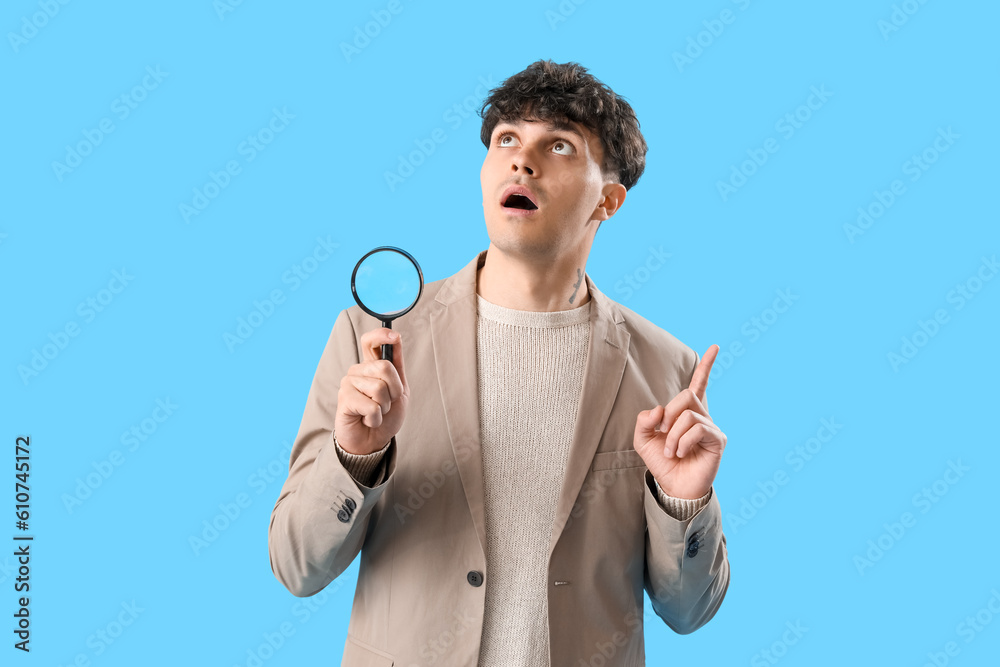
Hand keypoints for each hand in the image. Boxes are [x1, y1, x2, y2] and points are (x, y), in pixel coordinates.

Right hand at [334, 327, 408, 454]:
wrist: (372, 441)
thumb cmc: (385, 416)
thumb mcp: (399, 390)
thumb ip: (397, 366)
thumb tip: (396, 337)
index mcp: (371, 366)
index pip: (370, 341)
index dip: (381, 334)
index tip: (394, 336)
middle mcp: (358, 371)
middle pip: (385, 367)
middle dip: (395, 390)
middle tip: (387, 403)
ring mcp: (348, 383)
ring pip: (379, 388)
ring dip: (385, 407)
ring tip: (376, 413)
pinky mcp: (344, 399)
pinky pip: (372, 406)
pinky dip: (376, 418)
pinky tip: (367, 420)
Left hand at [632, 345, 726, 498]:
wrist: (673, 487)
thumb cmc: (662, 463)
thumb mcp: (642, 439)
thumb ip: (644, 420)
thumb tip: (659, 409)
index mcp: (686, 412)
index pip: (698, 384)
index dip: (706, 365)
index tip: (714, 347)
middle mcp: (702, 416)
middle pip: (685, 396)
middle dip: (668, 415)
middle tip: (663, 435)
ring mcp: (712, 427)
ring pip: (688, 414)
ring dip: (672, 434)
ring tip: (671, 451)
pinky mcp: (717, 440)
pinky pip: (697, 428)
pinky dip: (682, 441)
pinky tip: (679, 453)